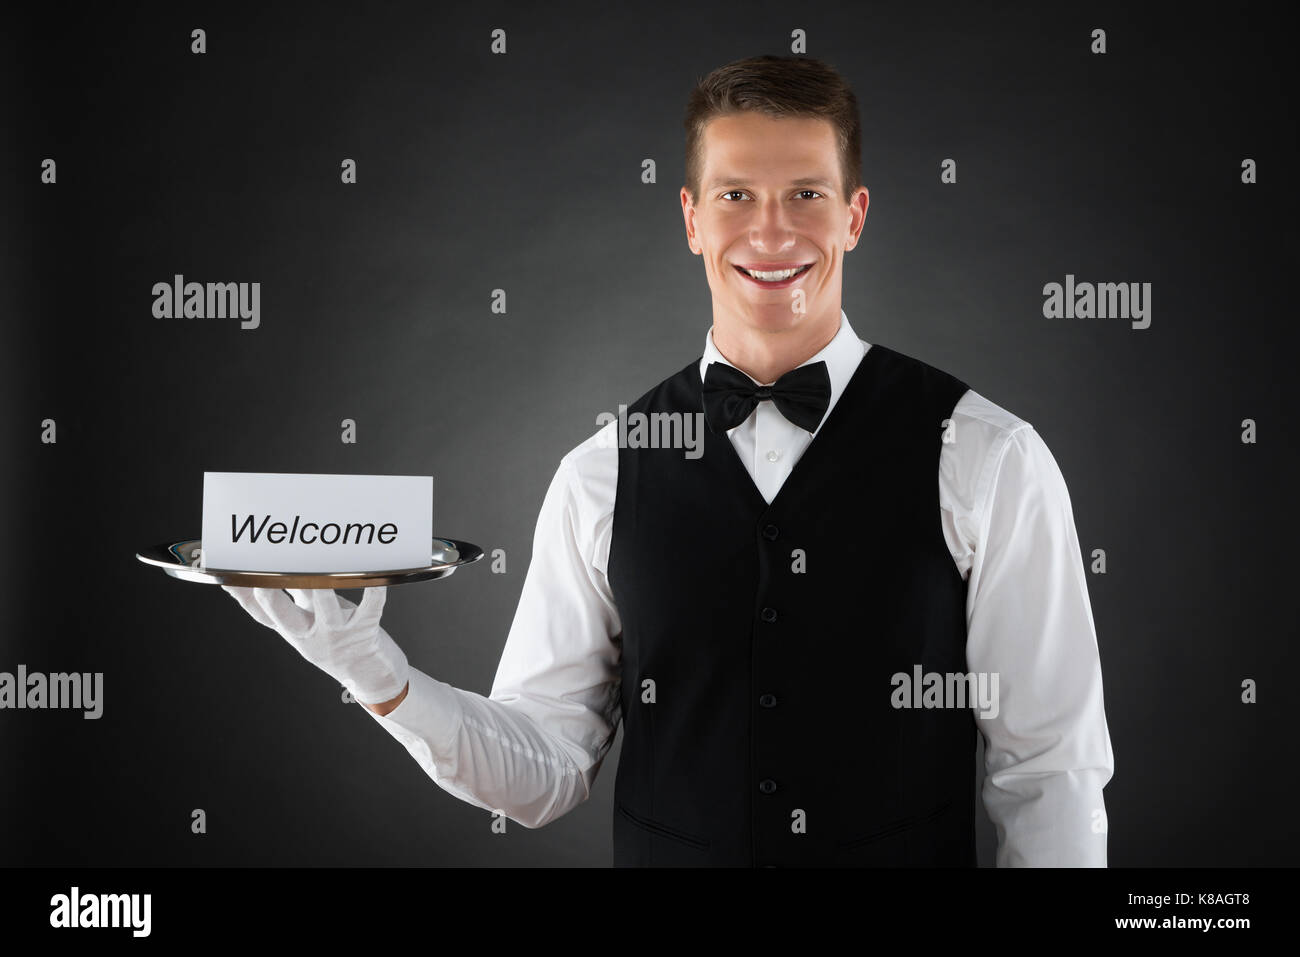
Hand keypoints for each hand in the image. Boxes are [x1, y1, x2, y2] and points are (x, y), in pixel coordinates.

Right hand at [222, 585, 409, 705]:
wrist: (372, 678)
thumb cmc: (341, 641)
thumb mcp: (314, 621)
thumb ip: (299, 595)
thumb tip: (283, 568)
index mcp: (295, 631)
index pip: (262, 616)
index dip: (243, 597)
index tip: (228, 577)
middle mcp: (311, 635)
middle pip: (283, 618)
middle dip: (270, 598)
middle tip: (261, 576)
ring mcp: (338, 636)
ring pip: (326, 610)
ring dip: (321, 588)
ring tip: (318, 567)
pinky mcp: (366, 633)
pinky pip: (370, 609)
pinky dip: (374, 593)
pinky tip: (374, 577)